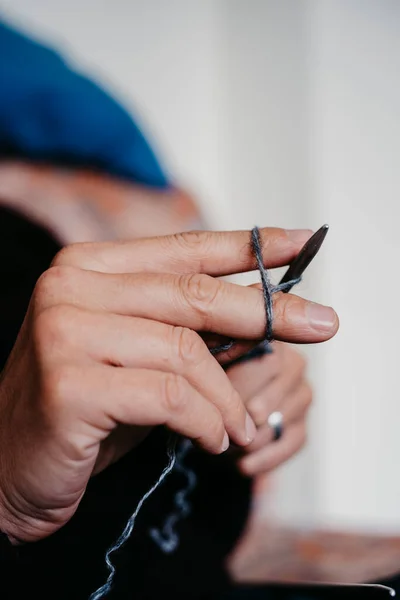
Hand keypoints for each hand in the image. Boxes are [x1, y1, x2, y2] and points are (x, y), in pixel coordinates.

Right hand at [0, 228, 337, 542]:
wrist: (10, 466)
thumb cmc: (86, 407)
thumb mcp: (138, 355)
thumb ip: (186, 327)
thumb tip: (267, 312)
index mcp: (89, 267)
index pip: (184, 250)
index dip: (250, 246)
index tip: (304, 242)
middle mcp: (71, 286)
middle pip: (193, 294)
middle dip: (268, 312)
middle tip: (322, 325)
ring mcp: (65, 331)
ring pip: (185, 352)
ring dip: (228, 398)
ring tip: (240, 428)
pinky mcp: (69, 383)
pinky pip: (170, 397)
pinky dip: (205, 422)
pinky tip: (212, 441)